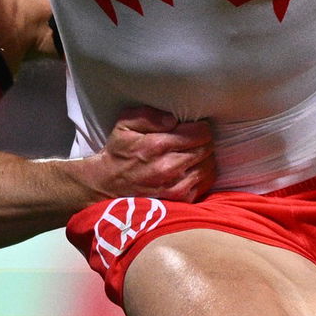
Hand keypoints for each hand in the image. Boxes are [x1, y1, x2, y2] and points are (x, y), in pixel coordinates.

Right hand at [93, 106, 215, 201]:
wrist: (106, 186)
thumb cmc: (118, 153)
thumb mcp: (125, 124)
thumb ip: (149, 116)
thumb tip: (173, 119)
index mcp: (157, 146)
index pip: (200, 133)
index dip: (200, 127)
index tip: (194, 127)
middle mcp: (169, 167)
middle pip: (207, 148)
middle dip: (203, 141)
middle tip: (193, 140)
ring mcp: (176, 186)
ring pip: (209, 166)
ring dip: (204, 158)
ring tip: (192, 154)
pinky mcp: (179, 200)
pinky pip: (205, 183)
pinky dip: (202, 174)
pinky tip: (191, 170)